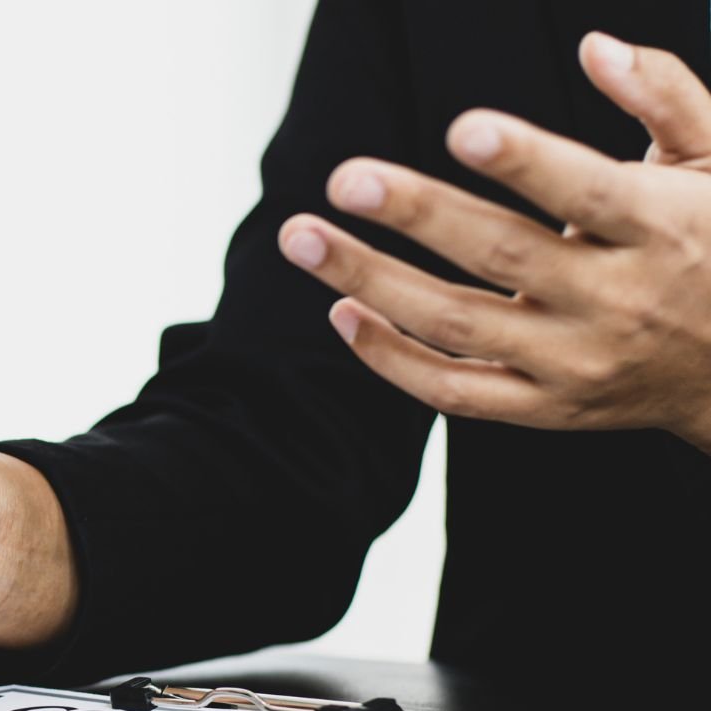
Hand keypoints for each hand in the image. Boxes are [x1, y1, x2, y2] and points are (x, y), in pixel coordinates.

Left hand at [277, 32, 710, 450]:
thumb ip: (665, 96)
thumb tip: (594, 45)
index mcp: (665, 229)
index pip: (590, 194)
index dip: (528, 163)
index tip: (463, 127)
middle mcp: (617, 301)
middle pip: (501, 257)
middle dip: (416, 215)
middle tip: (344, 178)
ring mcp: (575, 363)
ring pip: (456, 325)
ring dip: (369, 280)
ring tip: (301, 236)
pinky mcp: (546, 408)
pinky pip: (453, 391)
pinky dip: (389, 360)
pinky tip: (340, 312)